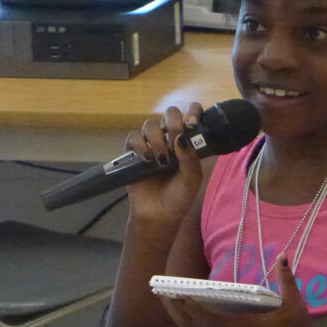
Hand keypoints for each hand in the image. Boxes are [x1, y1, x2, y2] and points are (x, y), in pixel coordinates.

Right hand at [123, 103, 205, 224]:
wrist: (159, 214)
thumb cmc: (179, 196)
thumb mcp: (192, 179)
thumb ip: (191, 158)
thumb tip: (182, 138)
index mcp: (187, 141)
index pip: (192, 113)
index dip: (193, 112)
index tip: (193, 125)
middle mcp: (169, 138)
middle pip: (170, 113)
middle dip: (173, 124)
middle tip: (175, 144)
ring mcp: (151, 143)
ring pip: (150, 124)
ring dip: (157, 140)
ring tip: (161, 160)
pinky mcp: (134, 152)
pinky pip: (133, 137)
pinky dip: (139, 145)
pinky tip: (146, 159)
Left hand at [162, 253, 325, 326]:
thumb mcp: (296, 305)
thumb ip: (287, 280)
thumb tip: (282, 255)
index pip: (209, 320)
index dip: (192, 308)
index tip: (180, 293)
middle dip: (178, 311)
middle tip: (166, 292)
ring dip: (184, 316)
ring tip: (173, 297)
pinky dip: (195, 320)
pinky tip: (192, 307)